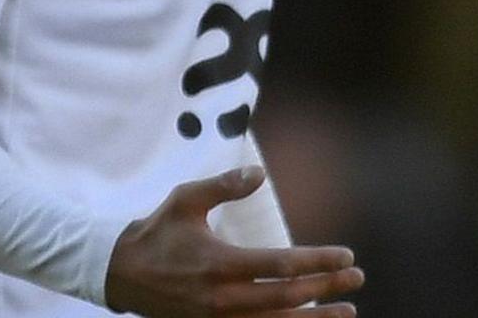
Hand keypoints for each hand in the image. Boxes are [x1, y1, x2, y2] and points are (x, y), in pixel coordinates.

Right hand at [103, 166, 361, 316]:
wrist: (120, 274)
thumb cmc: (157, 232)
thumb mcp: (186, 200)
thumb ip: (224, 186)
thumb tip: (260, 174)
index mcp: (220, 264)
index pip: (281, 266)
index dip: (318, 262)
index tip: (346, 256)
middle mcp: (223, 298)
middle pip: (287, 298)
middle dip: (327, 289)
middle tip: (357, 279)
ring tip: (347, 313)